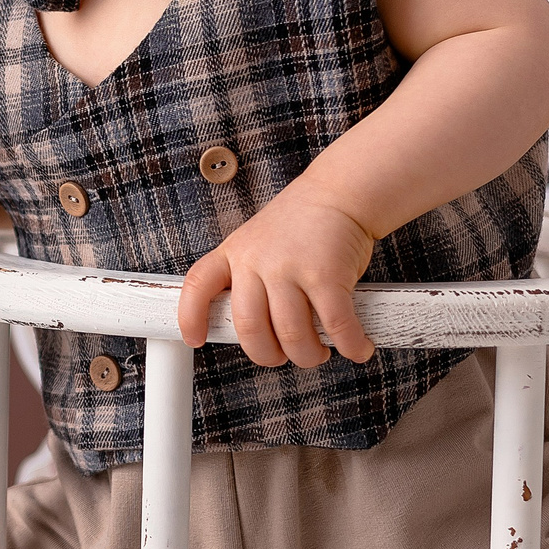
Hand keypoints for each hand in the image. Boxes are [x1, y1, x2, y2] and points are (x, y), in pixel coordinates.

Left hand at [175, 190, 375, 366]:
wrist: (339, 193)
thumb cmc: (299, 225)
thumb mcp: (255, 243)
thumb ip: (248, 279)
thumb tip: (256, 331)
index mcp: (233, 253)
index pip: (198, 285)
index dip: (191, 317)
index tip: (195, 340)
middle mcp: (256, 261)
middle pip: (250, 328)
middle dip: (268, 355)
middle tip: (283, 356)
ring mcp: (290, 268)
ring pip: (292, 335)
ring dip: (308, 355)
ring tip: (319, 353)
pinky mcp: (327, 276)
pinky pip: (336, 325)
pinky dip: (350, 345)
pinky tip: (358, 348)